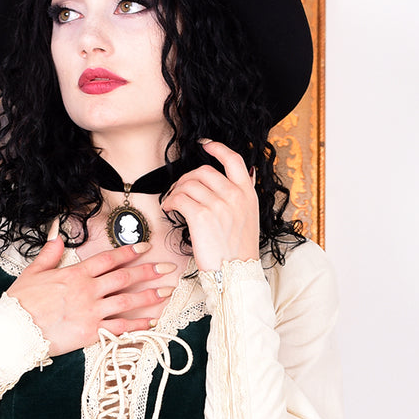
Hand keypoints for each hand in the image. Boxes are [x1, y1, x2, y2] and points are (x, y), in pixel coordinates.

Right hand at [8, 238, 174, 356]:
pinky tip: (152, 321)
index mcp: (75, 274)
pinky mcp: (90, 333)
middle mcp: (87, 290)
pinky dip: (138, 325)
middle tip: (167, 268)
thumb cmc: (21, 302)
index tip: (146, 248)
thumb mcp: (33, 272)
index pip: (108, 259)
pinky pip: (120, 328)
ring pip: (127, 301)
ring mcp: (91, 311)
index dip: (129, 252)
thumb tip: (57, 236)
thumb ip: (49, 254)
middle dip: (149, 271)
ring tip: (167, 291)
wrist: (14, 329)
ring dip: (150, 296)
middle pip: (125, 277)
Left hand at [163, 140, 258, 271]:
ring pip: (188, 184)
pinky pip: (179, 198)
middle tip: (179, 190)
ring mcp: (218, 205)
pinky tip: (169, 209)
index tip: (205, 145)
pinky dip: (170, 202)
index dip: (217, 148)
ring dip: (175, 191)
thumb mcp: (249, 218)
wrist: (236, 274)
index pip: (233, 160)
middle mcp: (234, 195)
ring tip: (172, 202)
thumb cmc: (239, 252)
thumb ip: (243, 196)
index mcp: (247, 194)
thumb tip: (242, 176)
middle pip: (203, 171)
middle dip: (186, 178)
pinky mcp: (201, 216)